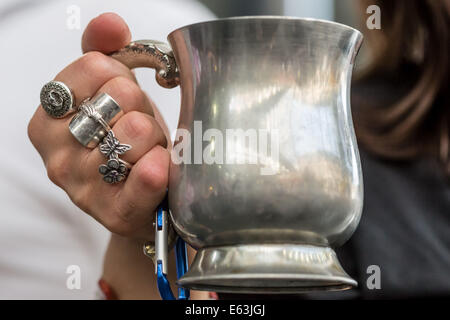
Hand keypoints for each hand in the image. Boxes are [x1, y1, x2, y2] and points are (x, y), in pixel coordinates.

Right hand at [28, 13, 169, 239]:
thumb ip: (102, 53)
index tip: (124, 95)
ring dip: (155, 137)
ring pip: (137, 133)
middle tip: (139, 127)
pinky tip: (160, 166)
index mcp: (47, 119)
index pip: (96, 66)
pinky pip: (146, 176)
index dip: (122, 76)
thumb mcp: (110, 95)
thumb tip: (110, 22)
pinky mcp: (115, 213)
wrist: (141, 199)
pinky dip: (161, 166)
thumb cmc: (125, 142)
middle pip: (119, 96)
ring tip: (149, 150)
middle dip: (141, 107)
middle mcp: (56, 154)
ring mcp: (83, 187)